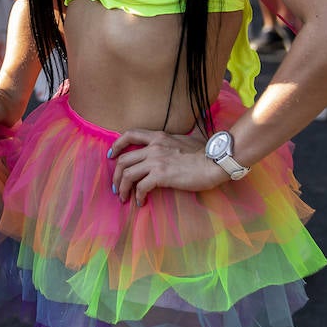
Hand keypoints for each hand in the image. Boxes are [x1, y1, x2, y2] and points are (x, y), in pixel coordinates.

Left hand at [109, 129, 228, 205]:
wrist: (214, 162)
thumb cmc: (206, 153)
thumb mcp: (190, 137)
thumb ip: (184, 133)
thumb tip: (193, 124)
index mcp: (158, 136)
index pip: (130, 134)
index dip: (117, 145)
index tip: (112, 156)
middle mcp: (154, 147)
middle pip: (123, 159)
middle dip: (116, 175)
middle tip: (117, 187)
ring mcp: (156, 161)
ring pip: (128, 174)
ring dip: (122, 188)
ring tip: (124, 198)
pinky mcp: (161, 175)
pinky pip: (141, 187)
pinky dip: (138, 196)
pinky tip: (141, 202)